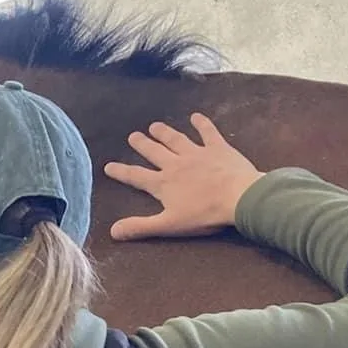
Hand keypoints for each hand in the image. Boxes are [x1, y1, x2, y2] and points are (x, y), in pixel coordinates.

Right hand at [104, 113, 263, 240]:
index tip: (109, 166)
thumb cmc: (204, 214)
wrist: (238, 197)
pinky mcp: (218, 148)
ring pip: (176, 139)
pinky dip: (201, 124)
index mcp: (163, 184)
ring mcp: (197, 153)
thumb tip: (113, 231)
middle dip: (142, 144)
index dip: (122, 171)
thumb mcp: (169, 225)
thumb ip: (141, 226)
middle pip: (154, 152)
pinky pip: (207, 132)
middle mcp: (176, 164)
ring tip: (154, 126)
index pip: (137, 176)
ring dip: (164, 133)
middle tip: (133, 136)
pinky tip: (196, 116)